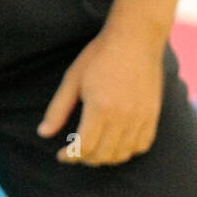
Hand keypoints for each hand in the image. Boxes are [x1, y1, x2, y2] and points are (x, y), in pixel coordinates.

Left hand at [38, 28, 164, 165]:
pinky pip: (142, 144)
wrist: (136, 38)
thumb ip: (58, 109)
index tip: (61, 154)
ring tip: (95, 148)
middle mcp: (122, 116)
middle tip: (76, 151)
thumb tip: (43, 133)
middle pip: (103, 155)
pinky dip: (128, 150)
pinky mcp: (152, 113)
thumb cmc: (100, 55)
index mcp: (100, 107)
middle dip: (85, 159)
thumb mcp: (73, 79)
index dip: (70, 156)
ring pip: (123, 154)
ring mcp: (140, 116)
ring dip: (106, 157)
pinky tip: (117, 142)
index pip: (84, 148)